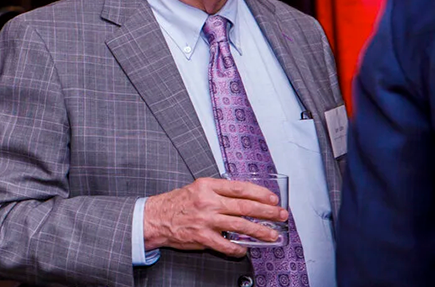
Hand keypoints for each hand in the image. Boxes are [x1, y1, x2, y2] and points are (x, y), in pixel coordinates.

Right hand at [142, 177, 289, 257]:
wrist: (154, 218)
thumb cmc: (175, 204)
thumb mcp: (196, 189)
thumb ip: (218, 191)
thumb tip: (244, 197)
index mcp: (207, 187)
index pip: (240, 188)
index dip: (260, 193)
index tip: (273, 198)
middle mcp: (207, 202)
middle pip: (244, 206)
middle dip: (267, 211)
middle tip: (280, 214)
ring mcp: (205, 220)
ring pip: (240, 225)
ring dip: (260, 230)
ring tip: (272, 234)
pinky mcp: (202, 237)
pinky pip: (226, 244)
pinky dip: (238, 248)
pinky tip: (245, 249)